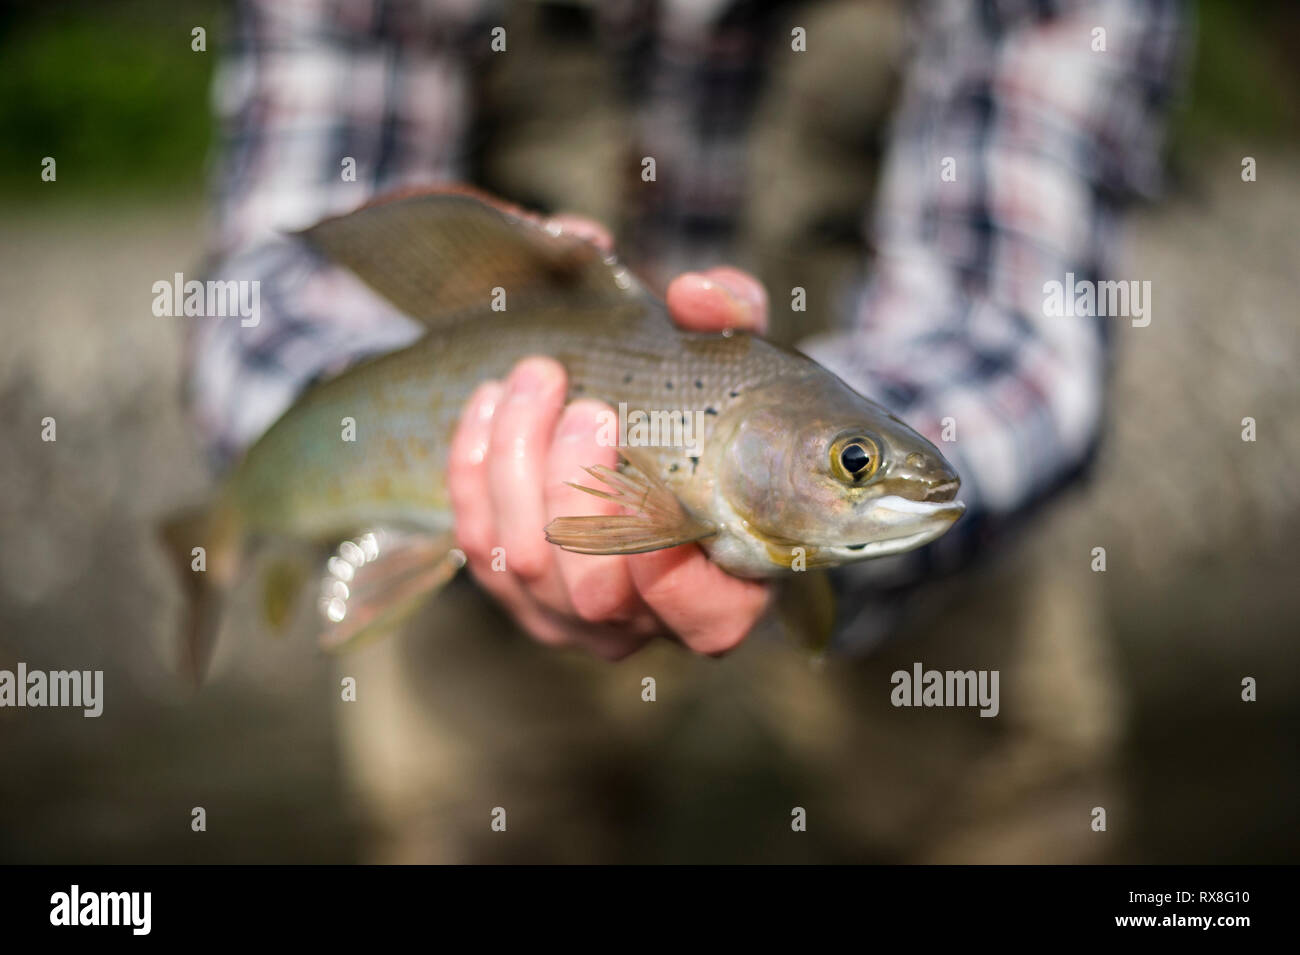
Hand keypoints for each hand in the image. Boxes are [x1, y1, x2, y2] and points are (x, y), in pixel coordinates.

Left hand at [446, 216, 771, 659]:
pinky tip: (490, 404)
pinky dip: (474, 467)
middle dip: (576, 489)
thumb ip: (736, 321)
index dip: (672, 571)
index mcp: (724, 595)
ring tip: (536, 377)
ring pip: (525, 561)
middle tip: (588, 405)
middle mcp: (645, 625)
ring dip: (519, 459)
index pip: (704, 618)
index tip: (649, 486)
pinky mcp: (512, 593)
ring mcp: (571, 619)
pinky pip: (476, 541)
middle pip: (593, 589)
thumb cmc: (710, 417)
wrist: (650, 438)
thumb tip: (696, 295)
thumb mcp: (740, 361)